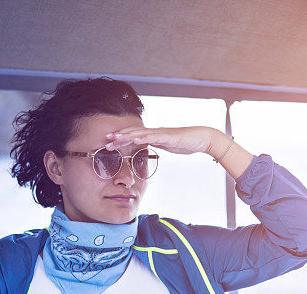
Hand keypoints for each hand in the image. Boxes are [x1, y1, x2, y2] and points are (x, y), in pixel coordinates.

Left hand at [104, 126, 219, 155]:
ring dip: (127, 136)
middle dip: (119, 137)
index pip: (134, 137)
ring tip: (115, 138)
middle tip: (105, 140)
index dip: (121, 139)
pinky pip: (154, 137)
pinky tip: (135, 140)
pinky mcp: (169, 136)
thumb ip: (157, 145)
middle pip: (133, 133)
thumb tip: (148, 147)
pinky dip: (144, 138)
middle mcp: (155, 132)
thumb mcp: (167, 146)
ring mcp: (161, 133)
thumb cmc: (186, 143)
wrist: (201, 139)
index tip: (109, 143)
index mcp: (154, 135)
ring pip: (141, 133)